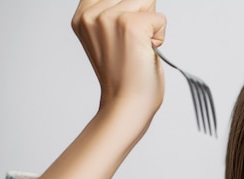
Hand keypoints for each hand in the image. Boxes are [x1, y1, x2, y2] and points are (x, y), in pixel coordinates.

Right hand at [72, 0, 166, 115]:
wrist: (126, 103)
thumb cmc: (123, 76)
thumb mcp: (109, 36)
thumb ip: (113, 12)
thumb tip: (141, 0)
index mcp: (83, 15)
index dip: (129, 10)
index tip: (125, 35)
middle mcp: (92, 14)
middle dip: (141, 16)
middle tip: (132, 45)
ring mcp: (110, 18)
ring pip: (146, 0)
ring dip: (150, 26)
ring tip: (138, 48)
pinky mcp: (131, 25)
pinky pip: (160, 18)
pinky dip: (160, 36)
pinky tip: (146, 52)